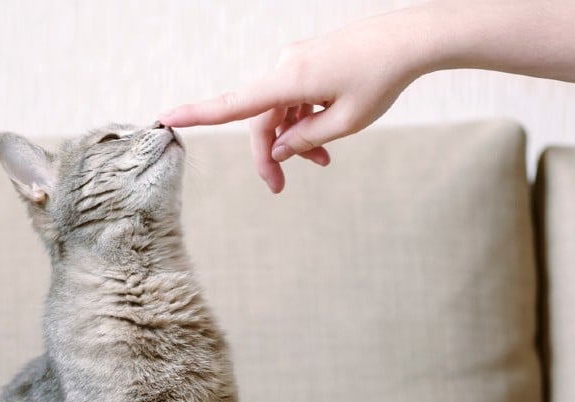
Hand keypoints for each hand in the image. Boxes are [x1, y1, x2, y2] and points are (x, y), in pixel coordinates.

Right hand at [159, 9, 424, 192]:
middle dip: (270, 154)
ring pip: (282, 109)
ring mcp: (297, 62)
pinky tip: (327, 138)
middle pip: (261, 118)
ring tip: (324, 162)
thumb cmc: (380, 79)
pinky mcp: (310, 61)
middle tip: (279, 188)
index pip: (234, 104)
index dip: (198, 115)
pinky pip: (297, 96)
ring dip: (295, 139)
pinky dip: (306, 120)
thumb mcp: (344, 122)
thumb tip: (277, 149)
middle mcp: (285, 67)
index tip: (166, 118)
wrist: (408, 40)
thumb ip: (306, 139)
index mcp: (288, 80)